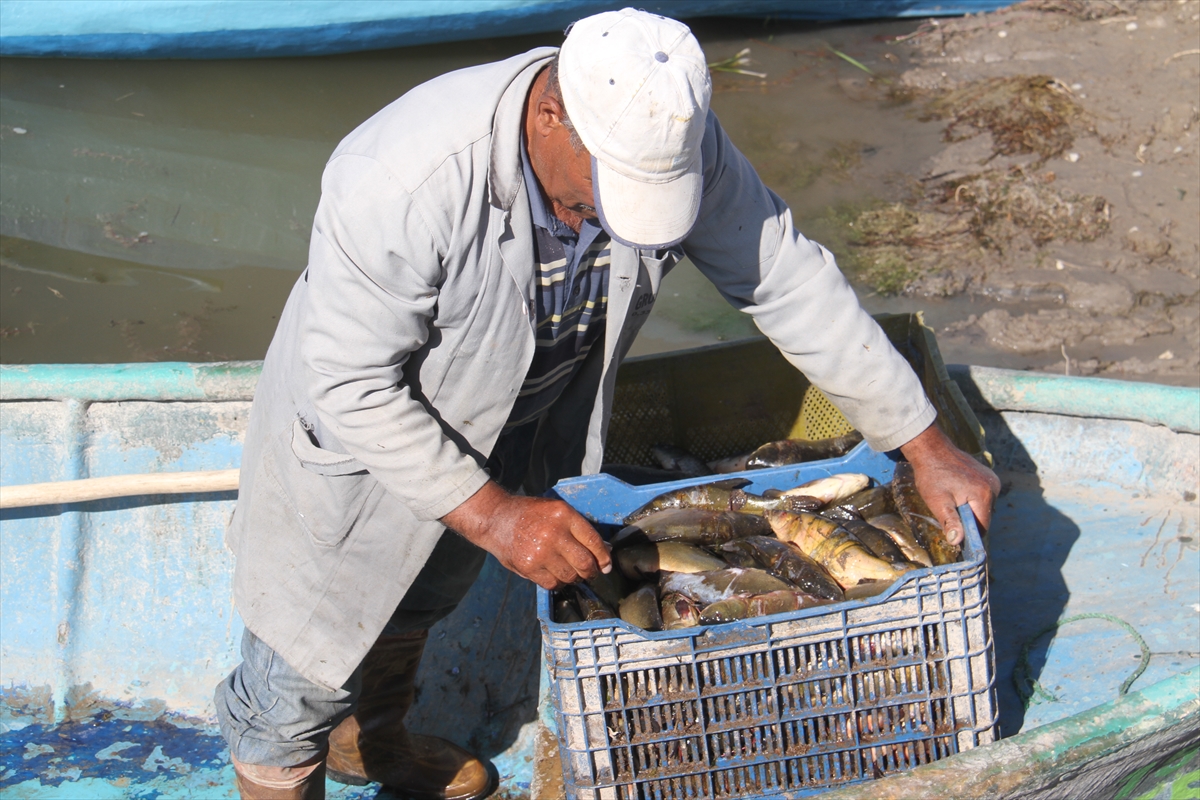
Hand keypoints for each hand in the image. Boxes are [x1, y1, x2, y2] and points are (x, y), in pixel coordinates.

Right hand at [441, 480, 611, 589]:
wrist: (496, 519)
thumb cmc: (530, 514)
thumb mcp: (556, 510)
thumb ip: (578, 529)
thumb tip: (603, 550)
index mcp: (564, 514)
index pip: (594, 541)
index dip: (604, 557)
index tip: (606, 566)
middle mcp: (554, 533)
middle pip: (585, 563)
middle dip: (592, 572)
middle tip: (591, 573)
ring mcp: (541, 552)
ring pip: (570, 577)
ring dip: (574, 578)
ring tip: (570, 572)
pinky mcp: (528, 567)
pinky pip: (553, 584)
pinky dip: (557, 583)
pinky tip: (555, 575)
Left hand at [899, 421, 999, 545]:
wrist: (931, 449)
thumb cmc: (932, 476)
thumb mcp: (937, 501)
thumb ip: (950, 521)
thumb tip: (957, 541)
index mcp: (984, 495)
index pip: (983, 526)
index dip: (969, 533)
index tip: (955, 533)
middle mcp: (993, 487)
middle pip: (984, 516)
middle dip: (968, 520)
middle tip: (949, 513)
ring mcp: (992, 479)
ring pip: (983, 507)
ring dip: (969, 509)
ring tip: (952, 501)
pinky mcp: (988, 475)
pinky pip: (982, 496)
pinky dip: (971, 499)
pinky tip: (957, 493)